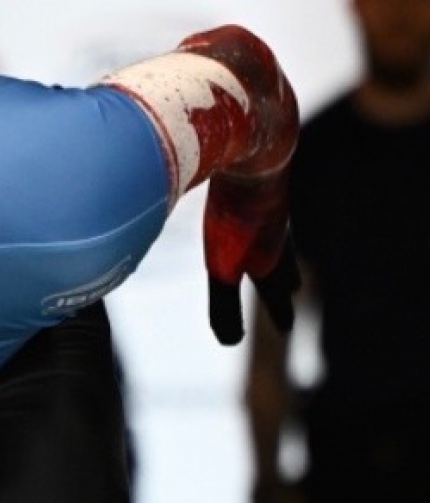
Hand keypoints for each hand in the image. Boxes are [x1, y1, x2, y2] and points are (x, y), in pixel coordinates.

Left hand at [204, 169, 299, 344]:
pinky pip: (258, 203)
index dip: (279, 312)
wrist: (253, 144)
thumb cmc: (237, 214)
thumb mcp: (225, 267)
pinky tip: (248, 201)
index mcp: (271, 256)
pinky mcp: (255, 181)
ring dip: (275, 245)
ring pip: (275, 231)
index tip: (285, 329)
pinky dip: (257, 212)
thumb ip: (225, 306)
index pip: (276, 293)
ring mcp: (269, 205)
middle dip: (285, 278)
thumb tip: (230, 343)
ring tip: (273, 248)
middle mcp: (276, 231)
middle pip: (284, 261)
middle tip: (293, 288)